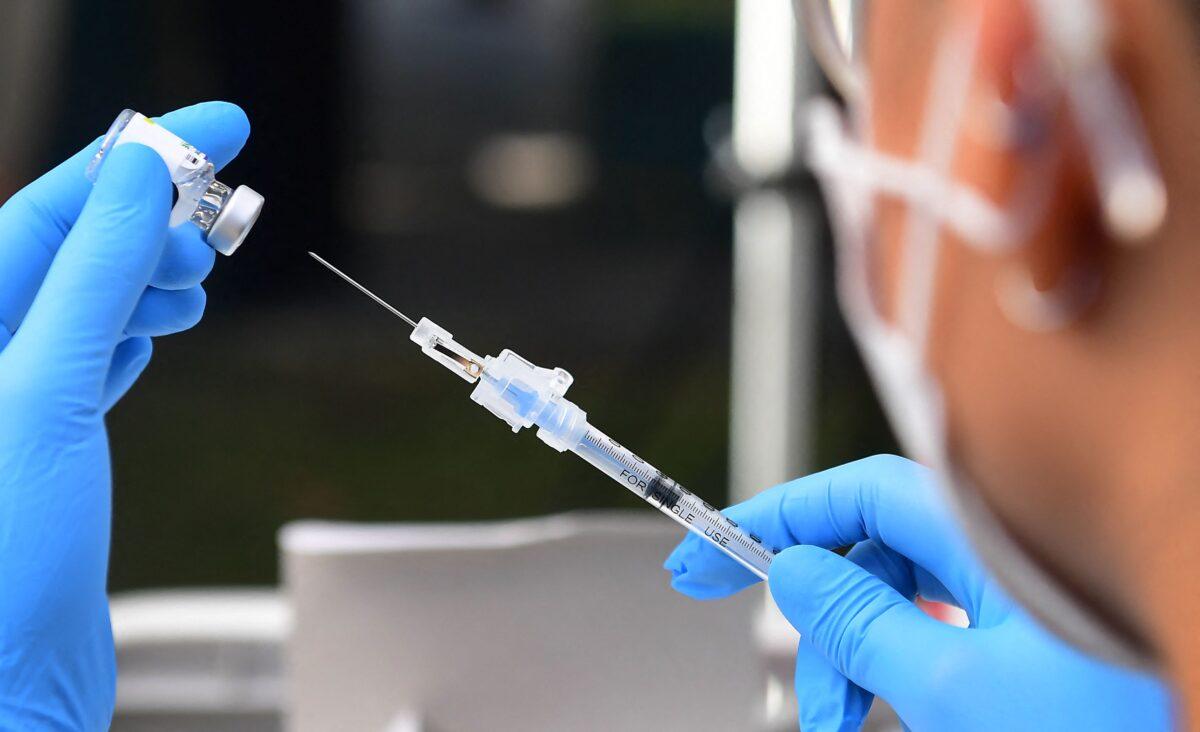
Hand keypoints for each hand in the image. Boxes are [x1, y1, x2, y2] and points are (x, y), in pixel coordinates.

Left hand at [0, 102, 249, 728]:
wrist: (8, 680)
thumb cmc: (1, 560)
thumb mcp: (41, 392)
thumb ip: (91, 278)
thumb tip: (139, 181)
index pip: (51, 208)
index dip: (136, 158)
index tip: (213, 123)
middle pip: (72, 247)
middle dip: (152, 219)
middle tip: (219, 213)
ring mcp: (11, 396)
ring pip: (88, 299)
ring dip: (151, 274)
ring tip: (200, 272)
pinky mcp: (45, 438)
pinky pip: (92, 351)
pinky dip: (137, 328)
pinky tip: (160, 325)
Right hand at [664, 455, 1171, 730]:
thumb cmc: (1100, 728)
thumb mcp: (954, 685)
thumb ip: (860, 623)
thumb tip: (792, 571)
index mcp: (990, 535)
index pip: (857, 491)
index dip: (778, 516)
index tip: (711, 548)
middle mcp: (1001, 548)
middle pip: (872, 554)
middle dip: (818, 624)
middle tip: (792, 693)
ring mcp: (1017, 589)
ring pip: (901, 599)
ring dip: (856, 661)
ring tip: (840, 724)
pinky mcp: (1028, 628)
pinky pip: (938, 626)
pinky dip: (900, 667)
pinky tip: (890, 707)